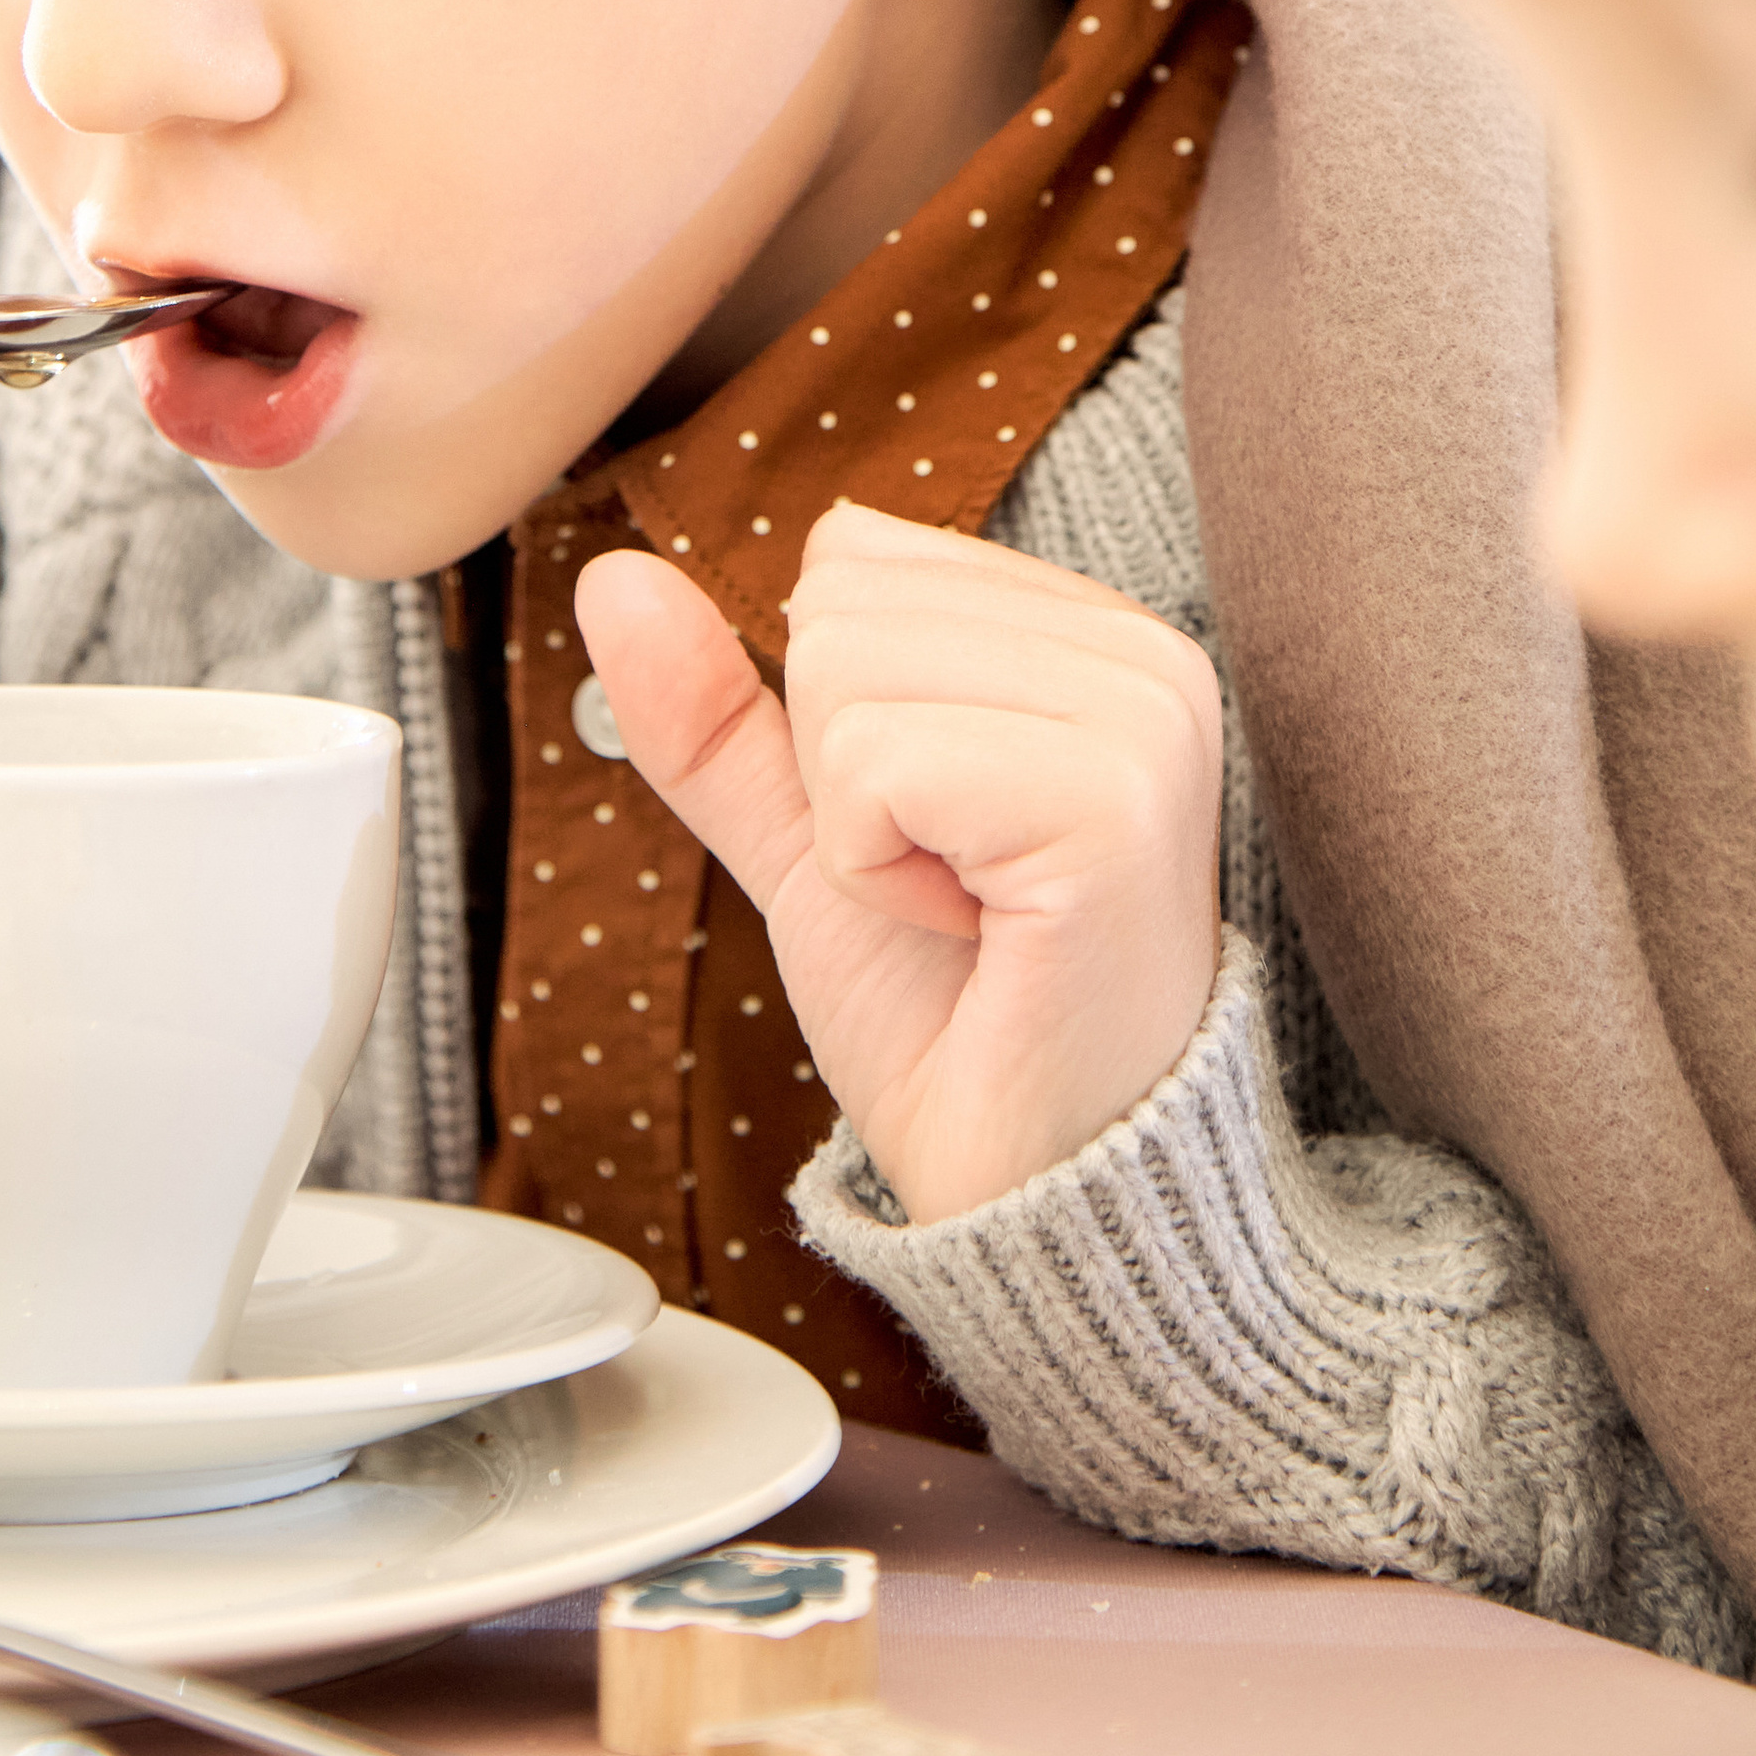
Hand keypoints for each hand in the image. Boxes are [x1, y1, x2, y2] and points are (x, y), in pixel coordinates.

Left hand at [575, 500, 1222, 1221]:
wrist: (1036, 1199)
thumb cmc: (951, 1019)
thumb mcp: (810, 836)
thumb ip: (717, 711)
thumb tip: (611, 579)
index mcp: (1092, 634)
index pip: (854, 556)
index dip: (844, 720)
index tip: (941, 837)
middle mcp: (1144, 652)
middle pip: (837, 606)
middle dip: (843, 773)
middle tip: (953, 891)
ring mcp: (1141, 721)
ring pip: (841, 675)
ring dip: (858, 830)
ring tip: (968, 912)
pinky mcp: (1110, 803)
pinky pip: (873, 765)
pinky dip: (873, 871)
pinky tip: (974, 935)